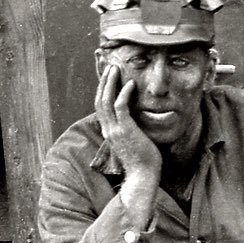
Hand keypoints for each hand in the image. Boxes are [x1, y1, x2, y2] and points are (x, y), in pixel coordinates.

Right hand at [96, 59, 160, 199]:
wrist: (143, 175)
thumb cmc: (142, 160)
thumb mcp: (132, 141)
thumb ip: (130, 128)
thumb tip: (136, 118)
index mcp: (109, 131)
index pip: (100, 106)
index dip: (102, 90)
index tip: (108, 78)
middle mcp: (108, 129)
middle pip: (99, 100)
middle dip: (103, 82)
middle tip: (110, 67)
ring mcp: (115, 130)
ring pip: (106, 101)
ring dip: (110, 83)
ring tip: (115, 69)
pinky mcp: (125, 130)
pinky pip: (120, 107)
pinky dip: (124, 93)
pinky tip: (131, 84)